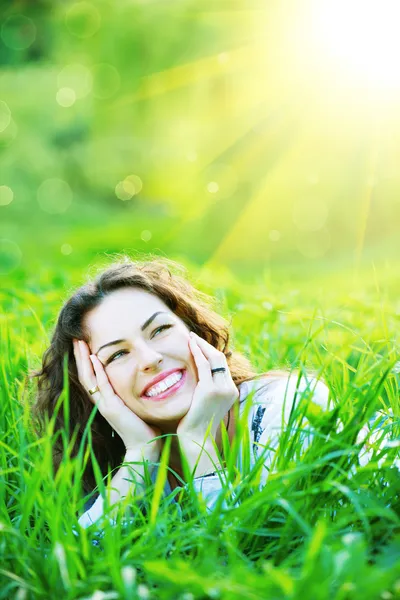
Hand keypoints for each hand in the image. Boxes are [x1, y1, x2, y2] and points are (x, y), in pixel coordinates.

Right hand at [73, 340, 160, 456]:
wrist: (145, 447)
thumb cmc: (144, 426)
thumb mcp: (135, 403)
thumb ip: (131, 391)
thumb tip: (142, 377)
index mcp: (106, 399)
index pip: (91, 375)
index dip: (86, 359)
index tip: (84, 342)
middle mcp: (101, 401)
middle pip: (85, 374)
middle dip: (80, 355)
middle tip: (76, 338)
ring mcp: (104, 405)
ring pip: (88, 378)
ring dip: (84, 359)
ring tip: (79, 343)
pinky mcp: (111, 408)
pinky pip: (102, 386)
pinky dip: (97, 371)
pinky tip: (95, 358)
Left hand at [177, 332, 238, 440]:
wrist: (197, 441)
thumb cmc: (197, 426)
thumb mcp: (206, 405)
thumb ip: (207, 391)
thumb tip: (199, 381)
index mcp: (231, 392)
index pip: (222, 366)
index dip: (210, 352)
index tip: (199, 344)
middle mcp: (230, 389)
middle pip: (220, 359)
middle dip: (206, 345)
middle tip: (193, 336)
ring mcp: (221, 389)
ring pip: (214, 358)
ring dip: (201, 345)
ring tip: (190, 337)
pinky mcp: (209, 390)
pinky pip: (203, 364)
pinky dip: (196, 351)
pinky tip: (189, 344)